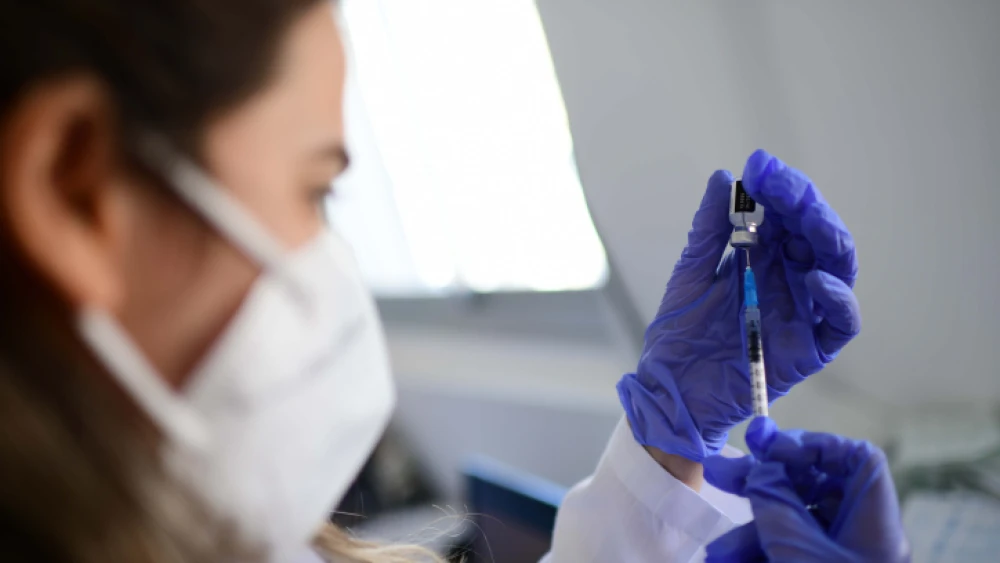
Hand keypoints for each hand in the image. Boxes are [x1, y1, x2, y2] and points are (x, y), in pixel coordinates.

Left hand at [617, 150, 860, 460]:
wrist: (670, 388)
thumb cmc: (680, 334)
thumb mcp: (691, 272)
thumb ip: (709, 229)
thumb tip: (722, 176)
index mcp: (764, 259)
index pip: (787, 215)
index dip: (779, 188)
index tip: (758, 165)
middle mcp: (791, 281)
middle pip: (817, 235)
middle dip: (803, 203)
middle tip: (778, 182)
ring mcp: (804, 313)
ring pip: (838, 268)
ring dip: (826, 237)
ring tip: (803, 216)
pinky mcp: (811, 349)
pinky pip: (841, 321)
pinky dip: (836, 297)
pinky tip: (814, 276)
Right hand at [703, 418, 909, 562]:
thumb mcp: (798, 546)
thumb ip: (776, 502)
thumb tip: (760, 470)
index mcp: (872, 520)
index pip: (855, 458)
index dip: (812, 444)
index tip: (767, 446)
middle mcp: (859, 535)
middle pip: (813, 488)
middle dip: (762, 483)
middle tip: (720, 473)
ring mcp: (838, 557)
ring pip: (791, 525)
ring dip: (747, 531)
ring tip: (716, 553)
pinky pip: (785, 550)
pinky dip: (753, 550)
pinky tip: (722, 558)